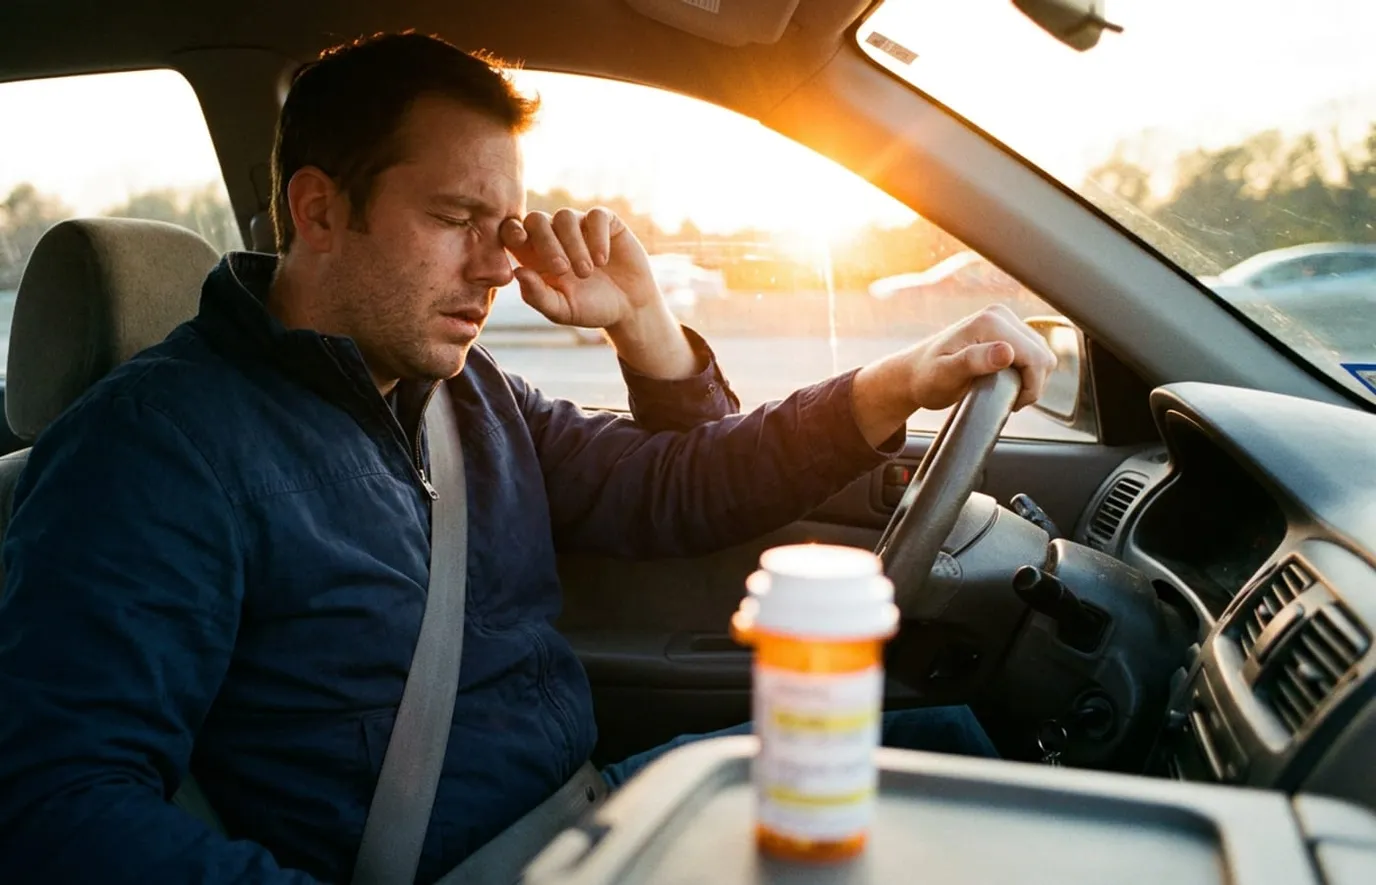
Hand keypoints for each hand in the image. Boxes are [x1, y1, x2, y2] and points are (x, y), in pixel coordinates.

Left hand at [499, 207, 657, 329]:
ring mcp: (580, 226)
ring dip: (574, 245)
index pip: (513, 231)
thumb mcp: (562, 310)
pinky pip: (596, 216)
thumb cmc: (590, 309)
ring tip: (587, 272)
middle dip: (546, 242)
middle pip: (536, 219)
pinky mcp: (606, 222)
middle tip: (563, 270)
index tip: (520, 242)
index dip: (511, 231)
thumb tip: (518, 272)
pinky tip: (602, 260)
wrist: (629, 308)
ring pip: (565, 217)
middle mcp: (554, 235)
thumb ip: (537, 295)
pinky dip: (597, 237)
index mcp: (535, 255)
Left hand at [907, 305, 1057, 410]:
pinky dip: (1028, 372)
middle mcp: (1000, 315)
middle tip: (1007, 400)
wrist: (914, 373)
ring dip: (1031, 379)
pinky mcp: (1007, 330)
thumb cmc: (926, 378)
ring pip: (1042, 355)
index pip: (1036, 357)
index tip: (1011, 404)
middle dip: (1032, 384)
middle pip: (1043, 355)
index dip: (1031, 387)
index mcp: (990, 322)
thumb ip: (974, 361)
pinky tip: (1007, 382)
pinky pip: (1034, 353)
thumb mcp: (945, 375)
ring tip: (1005, 392)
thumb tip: (1006, 352)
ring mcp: (1004, 320)